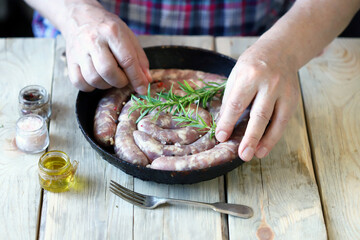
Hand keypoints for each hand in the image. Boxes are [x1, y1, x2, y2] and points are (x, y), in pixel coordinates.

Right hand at [60, 1, 150, 92]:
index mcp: (112, 32)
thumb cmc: (108, 29)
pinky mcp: (70, 60)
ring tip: (109, 77)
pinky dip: (89, 86)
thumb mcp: (128, 37)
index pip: (127, 60)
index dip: (137, 78)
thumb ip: (140, 59)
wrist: (80, 17)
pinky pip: (79, 82)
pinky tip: (96, 79)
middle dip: (120, 81)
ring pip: (93, 79)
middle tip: (123, 79)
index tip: (142, 89)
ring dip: (105, 84)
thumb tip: (145, 81)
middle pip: (108, 71)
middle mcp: (93, 40)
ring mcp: (79, 51)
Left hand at [215, 43, 299, 160]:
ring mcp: (284, 91)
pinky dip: (274, 136)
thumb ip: (230, 98)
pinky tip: (264, 148)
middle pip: (259, 115)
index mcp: (250, 75)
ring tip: (254, 155)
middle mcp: (269, 83)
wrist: (281, 50)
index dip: (228, 122)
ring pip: (275, 120)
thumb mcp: (236, 75)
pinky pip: (283, 121)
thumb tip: (223, 124)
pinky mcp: (293, 98)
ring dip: (265, 141)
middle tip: (242, 154)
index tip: (220, 136)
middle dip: (250, 137)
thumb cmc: (252, 64)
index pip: (237, 103)